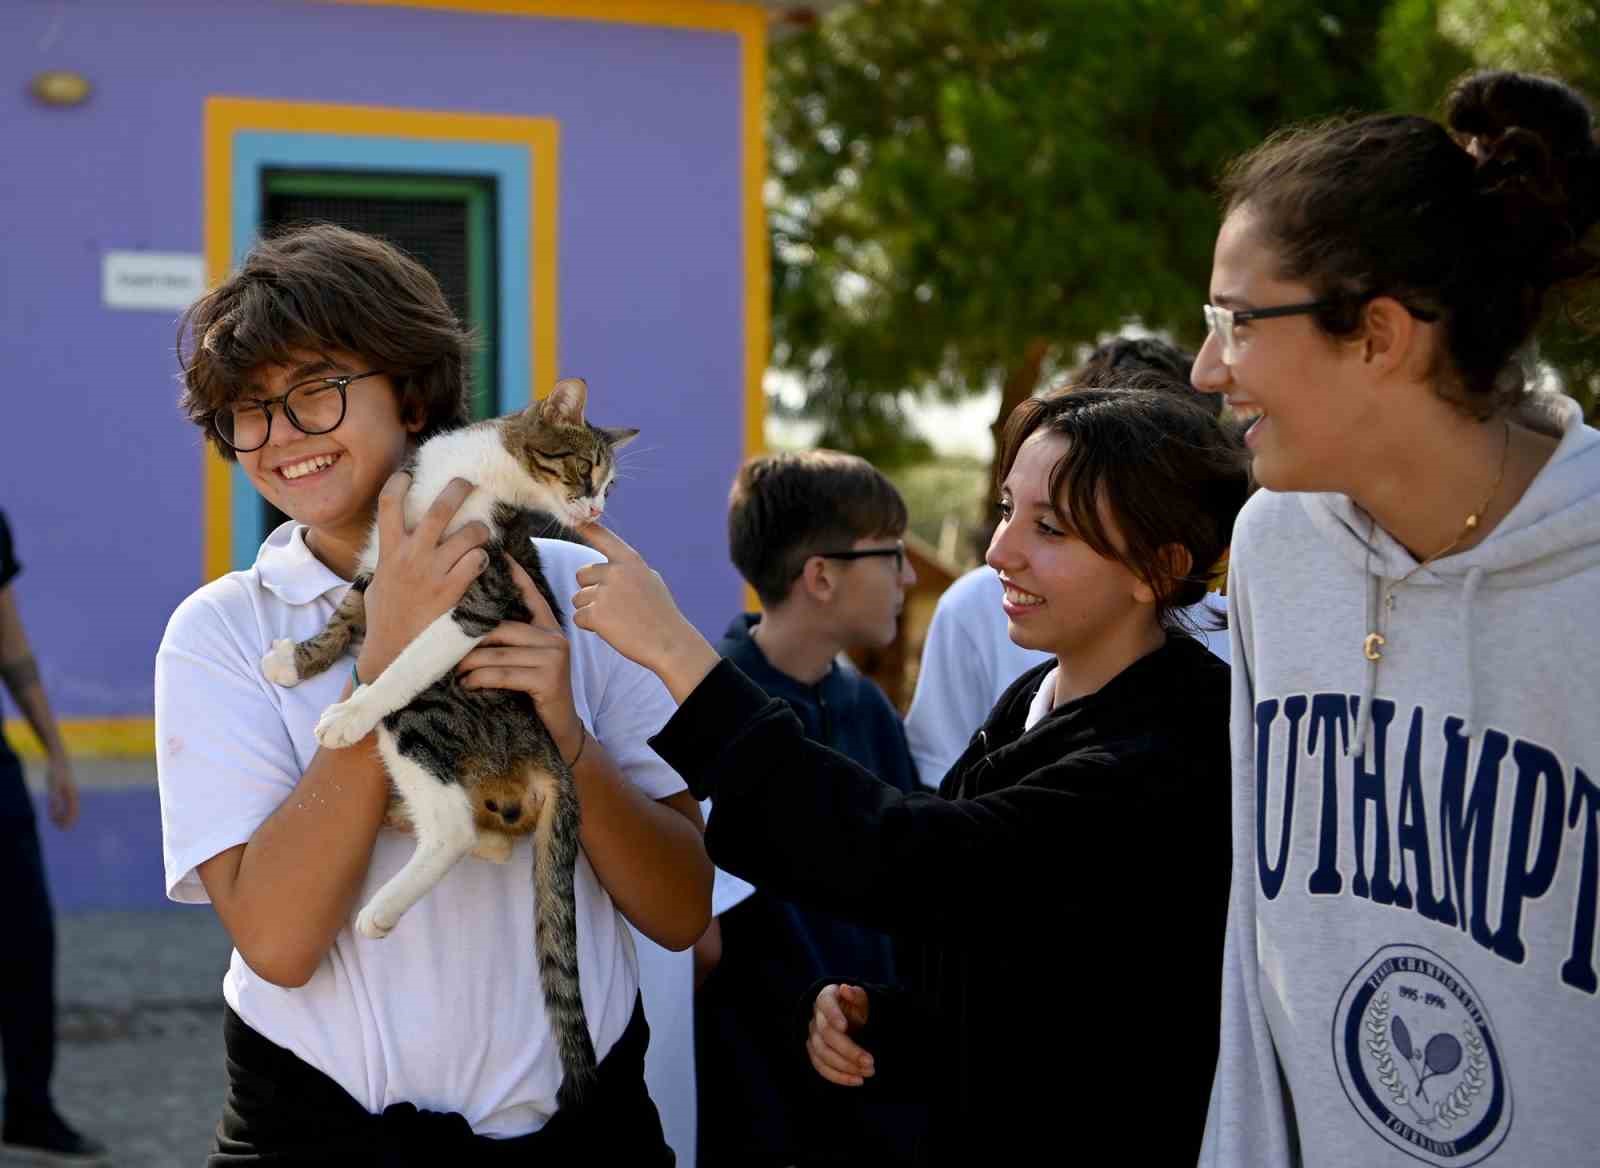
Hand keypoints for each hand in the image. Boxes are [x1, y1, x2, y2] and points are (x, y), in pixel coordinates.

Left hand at [46, 752, 77, 828]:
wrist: (58, 759)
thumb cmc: (56, 772)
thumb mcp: (53, 786)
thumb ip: (55, 799)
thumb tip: (56, 812)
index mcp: (72, 796)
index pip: (73, 813)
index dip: (69, 822)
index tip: (64, 829)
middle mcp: (73, 795)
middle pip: (73, 812)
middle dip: (66, 821)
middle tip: (60, 828)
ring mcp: (69, 793)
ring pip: (69, 808)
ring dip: (63, 816)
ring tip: (55, 822)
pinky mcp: (65, 790)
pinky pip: (64, 803)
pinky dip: (60, 810)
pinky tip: (53, 812)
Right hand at [358, 473, 489, 680]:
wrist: (394, 651)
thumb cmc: (385, 618)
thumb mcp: (377, 582)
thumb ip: (388, 560)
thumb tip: (393, 545)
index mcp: (389, 551)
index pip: (388, 503)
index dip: (399, 481)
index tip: (409, 472)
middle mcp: (411, 555)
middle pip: (439, 509)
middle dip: (457, 489)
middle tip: (468, 482)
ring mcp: (433, 571)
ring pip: (468, 533)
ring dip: (479, 530)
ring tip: (481, 533)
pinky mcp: (452, 589)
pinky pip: (477, 561)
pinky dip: (482, 558)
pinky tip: (480, 563)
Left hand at [457, 555, 583, 759]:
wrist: (560, 733)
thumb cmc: (534, 697)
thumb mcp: (524, 665)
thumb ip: (508, 644)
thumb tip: (470, 629)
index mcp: (549, 628)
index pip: (532, 596)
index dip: (517, 575)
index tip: (501, 554)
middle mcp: (555, 637)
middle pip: (503, 628)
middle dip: (470, 639)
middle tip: (442, 646)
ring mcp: (554, 657)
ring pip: (499, 652)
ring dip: (469, 665)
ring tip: (452, 673)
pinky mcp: (550, 679)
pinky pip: (504, 673)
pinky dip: (480, 680)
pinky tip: (467, 687)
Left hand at [571, 524, 719, 702]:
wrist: (670, 643)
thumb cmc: (661, 614)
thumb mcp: (650, 581)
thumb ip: (627, 570)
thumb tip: (608, 565)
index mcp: (630, 561)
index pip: (604, 539)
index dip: (587, 528)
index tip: (575, 517)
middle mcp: (616, 572)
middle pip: (582, 575)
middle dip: (591, 590)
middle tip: (614, 606)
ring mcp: (605, 592)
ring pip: (578, 598)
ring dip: (591, 610)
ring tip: (617, 620)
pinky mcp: (597, 614)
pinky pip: (579, 617)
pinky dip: (590, 626)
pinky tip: (611, 630)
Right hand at [807, 983, 873, 1086]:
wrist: (853, 1019)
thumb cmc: (858, 1007)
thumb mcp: (862, 999)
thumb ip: (857, 995)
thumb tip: (846, 989)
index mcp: (826, 998)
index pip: (825, 1004)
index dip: (833, 1015)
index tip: (844, 1026)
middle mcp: (816, 1017)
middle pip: (826, 1034)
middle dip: (848, 1050)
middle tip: (869, 1061)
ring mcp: (812, 1036)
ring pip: (823, 1054)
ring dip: (846, 1066)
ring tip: (868, 1072)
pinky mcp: (814, 1053)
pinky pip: (821, 1067)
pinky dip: (839, 1076)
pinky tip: (857, 1080)